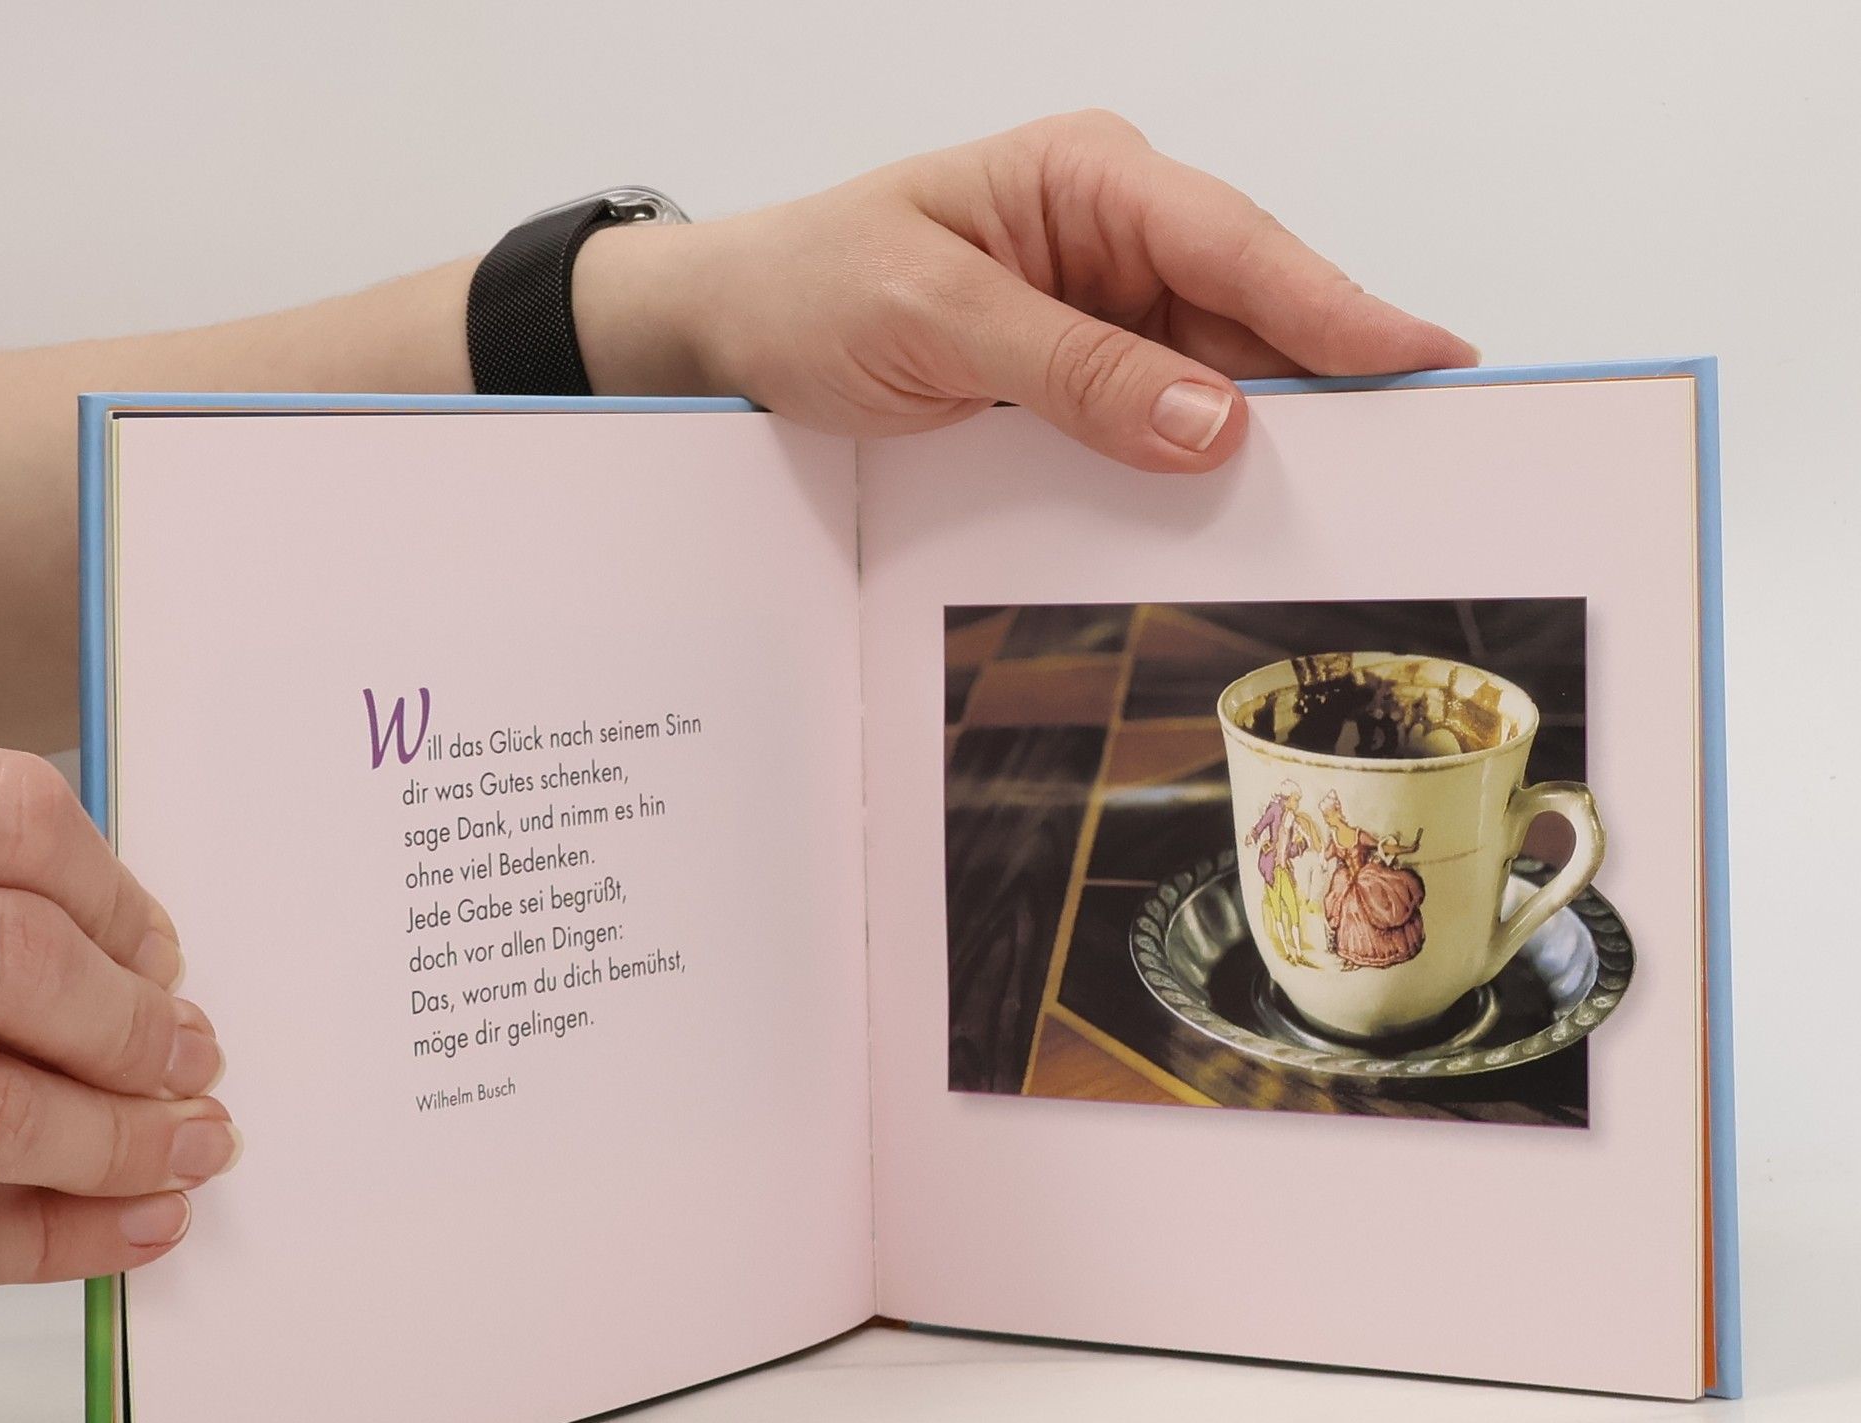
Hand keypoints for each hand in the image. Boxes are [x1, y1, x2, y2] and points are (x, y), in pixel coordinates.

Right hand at [0, 745, 239, 1289]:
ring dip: (117, 1143)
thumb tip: (135, 964)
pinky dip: (52, 1240)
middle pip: (16, 963)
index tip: (166, 956)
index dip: (116, 898)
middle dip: (132, 1028)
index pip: (13, 821)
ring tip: (191, 1149)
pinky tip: (134, 1230)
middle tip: (195, 1062)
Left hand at [574, 110, 1475, 471]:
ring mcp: (1105, 307)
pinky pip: (1166, 417)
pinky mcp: (1083, 374)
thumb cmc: (812, 290)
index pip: (1237, 244)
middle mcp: (1116, 235)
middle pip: (1254, 309)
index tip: (1425, 366)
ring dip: (1275, 435)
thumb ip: (1070, 370)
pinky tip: (1247, 505)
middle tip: (1427, 456)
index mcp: (1087, 179)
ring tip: (1358, 499)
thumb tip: (1208, 421)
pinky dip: (1203, 461)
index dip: (1338, 311)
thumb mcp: (929, 324)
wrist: (733, 333)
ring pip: (1222, 372)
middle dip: (1333, 380)